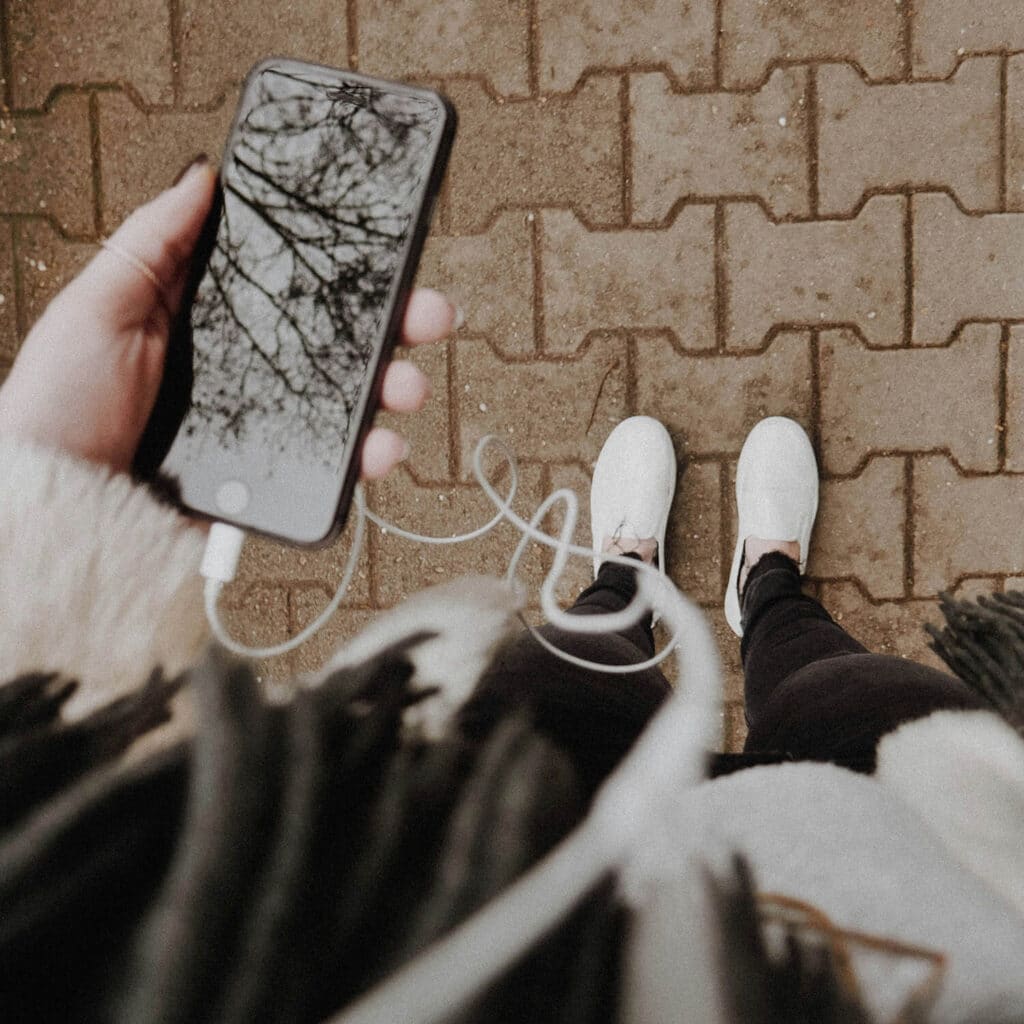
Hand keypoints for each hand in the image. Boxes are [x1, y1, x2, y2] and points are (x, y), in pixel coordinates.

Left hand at [0, 157, 452, 478]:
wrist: (59, 505)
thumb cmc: (61, 404)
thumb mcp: (98, 306)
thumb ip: (153, 243)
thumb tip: (203, 176)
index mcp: (216, 324)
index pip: (295, 288)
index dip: (345, 272)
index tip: (390, 253)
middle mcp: (252, 373)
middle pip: (339, 344)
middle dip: (396, 327)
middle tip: (429, 314)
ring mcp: (267, 427)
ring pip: (350, 404)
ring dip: (395, 390)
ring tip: (408, 388)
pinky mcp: (275, 482)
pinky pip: (334, 468)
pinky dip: (369, 459)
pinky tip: (381, 448)